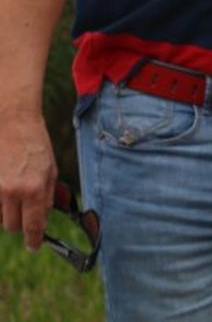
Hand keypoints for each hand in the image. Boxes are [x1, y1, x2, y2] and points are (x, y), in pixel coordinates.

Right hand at [0, 113, 56, 252]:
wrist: (13, 122)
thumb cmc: (34, 144)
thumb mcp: (50, 169)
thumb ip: (47, 195)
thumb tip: (42, 217)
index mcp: (34, 188)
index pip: (33, 226)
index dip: (34, 240)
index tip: (33, 246)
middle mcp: (12, 191)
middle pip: (12, 226)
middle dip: (20, 222)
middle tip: (24, 209)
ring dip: (6, 211)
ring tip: (12, 192)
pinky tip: (4, 189)